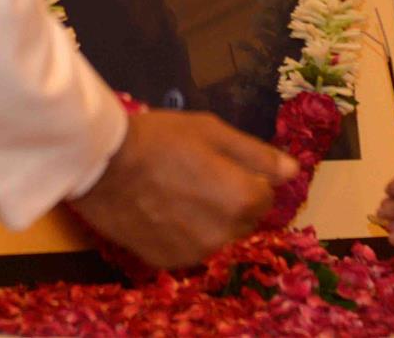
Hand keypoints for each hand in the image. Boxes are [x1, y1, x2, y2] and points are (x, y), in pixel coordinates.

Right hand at [69, 111, 298, 269]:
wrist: (101, 165)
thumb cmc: (161, 139)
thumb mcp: (213, 132)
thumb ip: (257, 155)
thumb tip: (293, 171)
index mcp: (241, 200)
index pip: (266, 195)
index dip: (249, 177)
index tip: (223, 163)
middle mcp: (224, 234)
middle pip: (245, 218)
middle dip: (233, 199)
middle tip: (200, 175)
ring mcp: (195, 253)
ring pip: (220, 235)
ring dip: (211, 218)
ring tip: (180, 192)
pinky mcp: (167, 261)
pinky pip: (192, 248)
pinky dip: (186, 233)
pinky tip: (164, 210)